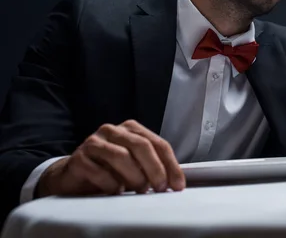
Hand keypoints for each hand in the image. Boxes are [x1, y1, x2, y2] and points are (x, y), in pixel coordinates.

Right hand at [37, 120, 184, 196]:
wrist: (73, 176)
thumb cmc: (109, 170)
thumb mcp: (134, 164)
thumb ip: (152, 166)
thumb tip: (175, 182)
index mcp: (131, 128)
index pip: (158, 143)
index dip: (170, 165)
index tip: (177, 185)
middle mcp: (113, 130)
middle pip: (141, 145)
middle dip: (155, 169)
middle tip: (160, 188)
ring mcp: (94, 142)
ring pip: (121, 156)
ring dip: (135, 176)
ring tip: (140, 190)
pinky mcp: (79, 159)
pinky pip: (99, 171)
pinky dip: (112, 184)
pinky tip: (117, 191)